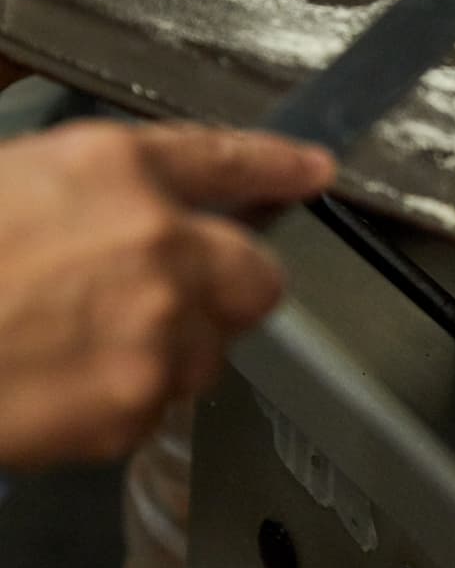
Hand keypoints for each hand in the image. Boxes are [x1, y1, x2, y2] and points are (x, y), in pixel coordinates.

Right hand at [0, 120, 333, 466]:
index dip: (278, 166)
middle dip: (230, 288)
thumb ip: (106, 191)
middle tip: (175, 295)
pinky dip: (124, 401)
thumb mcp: (22, 183)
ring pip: (208, 352)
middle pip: (258, 278)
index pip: (228, 160)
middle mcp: (157, 241)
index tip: (313, 172)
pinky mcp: (132, 407)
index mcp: (118, 169)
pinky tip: (61, 383)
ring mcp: (154, 330)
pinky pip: (156, 407)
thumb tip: (152, 210)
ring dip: (169, 351)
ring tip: (82, 344)